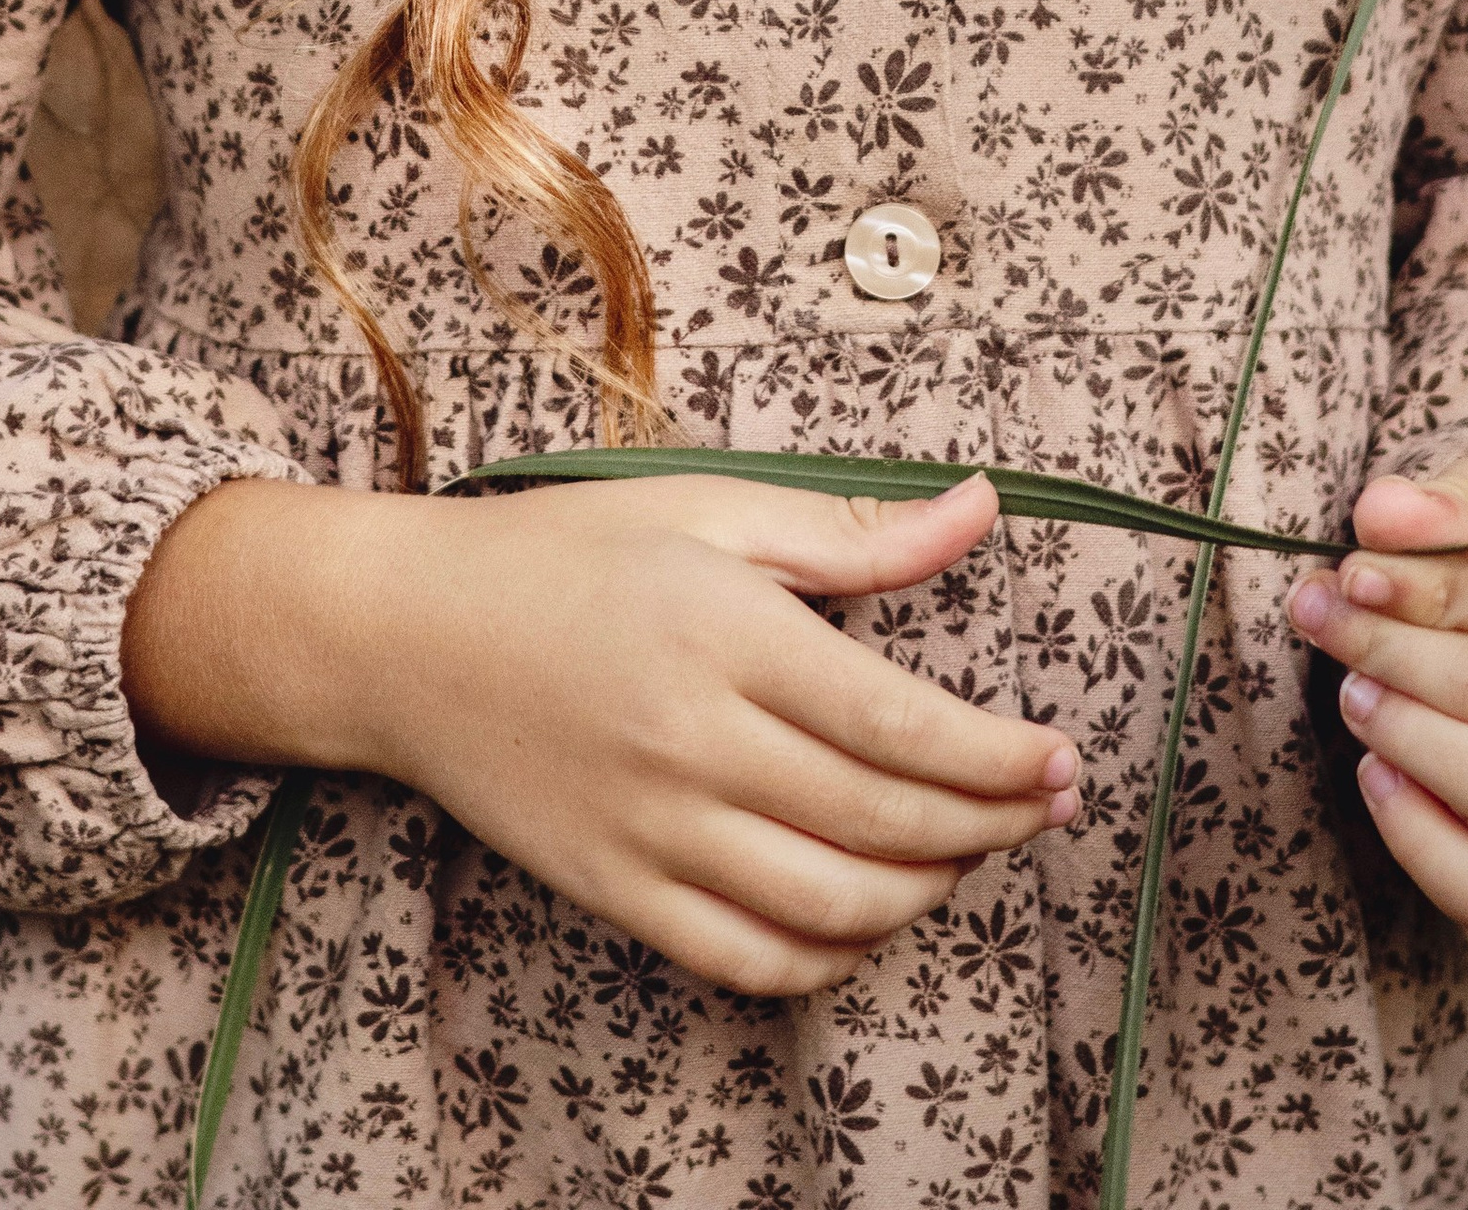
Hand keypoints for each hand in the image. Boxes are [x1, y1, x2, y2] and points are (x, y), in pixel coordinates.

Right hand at [126, 471, 1077, 996]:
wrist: (405, 634)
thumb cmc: (564, 555)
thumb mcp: (707, 509)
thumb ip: (852, 532)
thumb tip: (980, 508)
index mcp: (724, 631)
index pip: (900, 723)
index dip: (1000, 757)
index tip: (1062, 759)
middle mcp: (692, 740)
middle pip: (884, 822)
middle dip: (992, 825)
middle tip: (1047, 807)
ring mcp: (651, 830)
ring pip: (832, 906)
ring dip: (926, 895)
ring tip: (967, 854)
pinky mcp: (616, 891)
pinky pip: (751, 958)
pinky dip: (832, 956)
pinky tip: (870, 916)